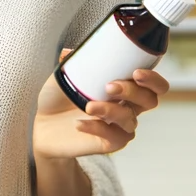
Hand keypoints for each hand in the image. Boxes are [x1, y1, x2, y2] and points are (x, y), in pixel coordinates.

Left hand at [33, 48, 169, 160]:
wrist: (41, 124)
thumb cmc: (58, 97)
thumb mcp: (64, 76)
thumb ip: (72, 63)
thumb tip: (68, 52)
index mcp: (124, 88)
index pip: (154, 85)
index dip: (153, 80)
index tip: (137, 72)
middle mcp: (127, 107)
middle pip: (150, 101)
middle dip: (133, 92)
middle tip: (110, 86)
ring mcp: (119, 126)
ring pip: (130, 119)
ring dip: (112, 110)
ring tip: (89, 106)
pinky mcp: (109, 143)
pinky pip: (114, 138)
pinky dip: (97, 128)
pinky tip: (79, 123)